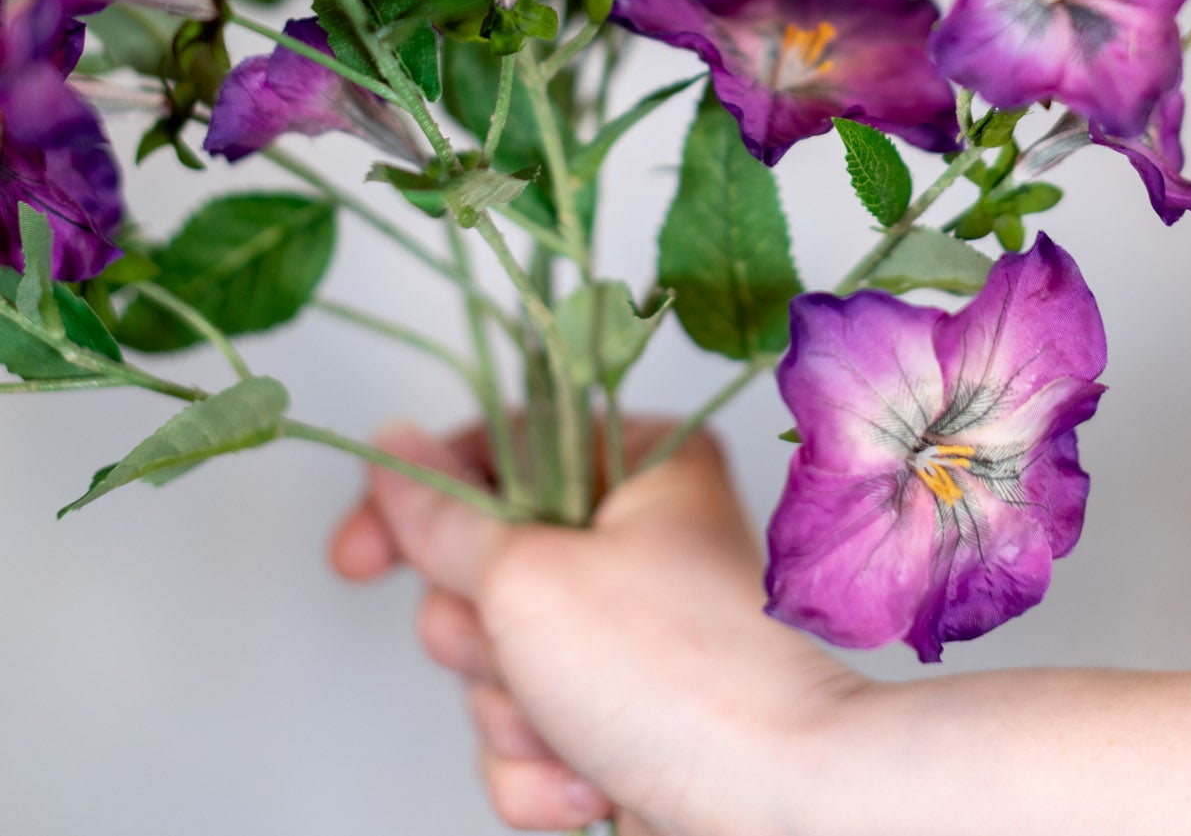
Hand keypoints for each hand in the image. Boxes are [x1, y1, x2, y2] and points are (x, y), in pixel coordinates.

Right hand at [329, 421, 858, 833]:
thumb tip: (392, 452)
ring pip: (496, 661)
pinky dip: (539, 768)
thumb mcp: (528, 578)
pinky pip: (527, 732)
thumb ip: (441, 519)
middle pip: (481, 568)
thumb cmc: (682, 677)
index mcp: (639, 463)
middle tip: (521, 653)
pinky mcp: (620, 715)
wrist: (773, 809)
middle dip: (483, 638)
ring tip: (571, 727)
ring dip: (511, 713)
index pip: (492, 450)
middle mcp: (636, 538)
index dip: (413, 507)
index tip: (357, 558)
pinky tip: (587, 780)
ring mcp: (627, 633)